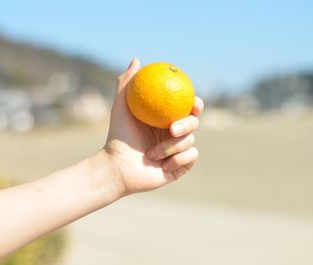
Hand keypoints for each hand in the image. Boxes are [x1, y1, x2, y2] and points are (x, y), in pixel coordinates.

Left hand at [103, 58, 203, 195]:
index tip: (193, 104)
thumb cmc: (118, 137)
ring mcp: (178, 151)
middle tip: (172, 129)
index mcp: (165, 119)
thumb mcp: (121, 107)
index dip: (195, 104)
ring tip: (151, 154)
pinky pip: (191, 158)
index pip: (187, 108)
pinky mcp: (180, 167)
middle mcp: (173, 134)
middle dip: (186, 125)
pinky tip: (163, 166)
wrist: (117, 167)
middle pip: (193, 123)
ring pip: (190, 142)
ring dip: (169, 148)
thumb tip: (137, 60)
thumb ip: (126, 84)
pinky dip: (178, 160)